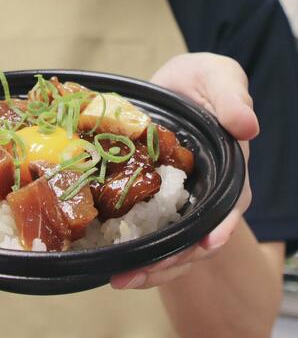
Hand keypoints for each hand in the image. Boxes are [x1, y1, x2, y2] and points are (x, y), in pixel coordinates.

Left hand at [110, 52, 257, 290]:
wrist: (173, 83)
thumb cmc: (202, 80)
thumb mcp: (219, 76)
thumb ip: (232, 96)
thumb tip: (247, 125)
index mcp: (230, 169)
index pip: (229, 206)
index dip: (219, 228)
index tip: (206, 245)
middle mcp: (207, 193)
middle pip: (196, 238)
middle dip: (171, 260)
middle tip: (136, 274)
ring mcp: (179, 200)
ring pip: (171, 243)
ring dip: (149, 265)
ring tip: (119, 278)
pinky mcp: (152, 198)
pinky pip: (146, 228)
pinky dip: (131, 246)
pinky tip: (108, 259)